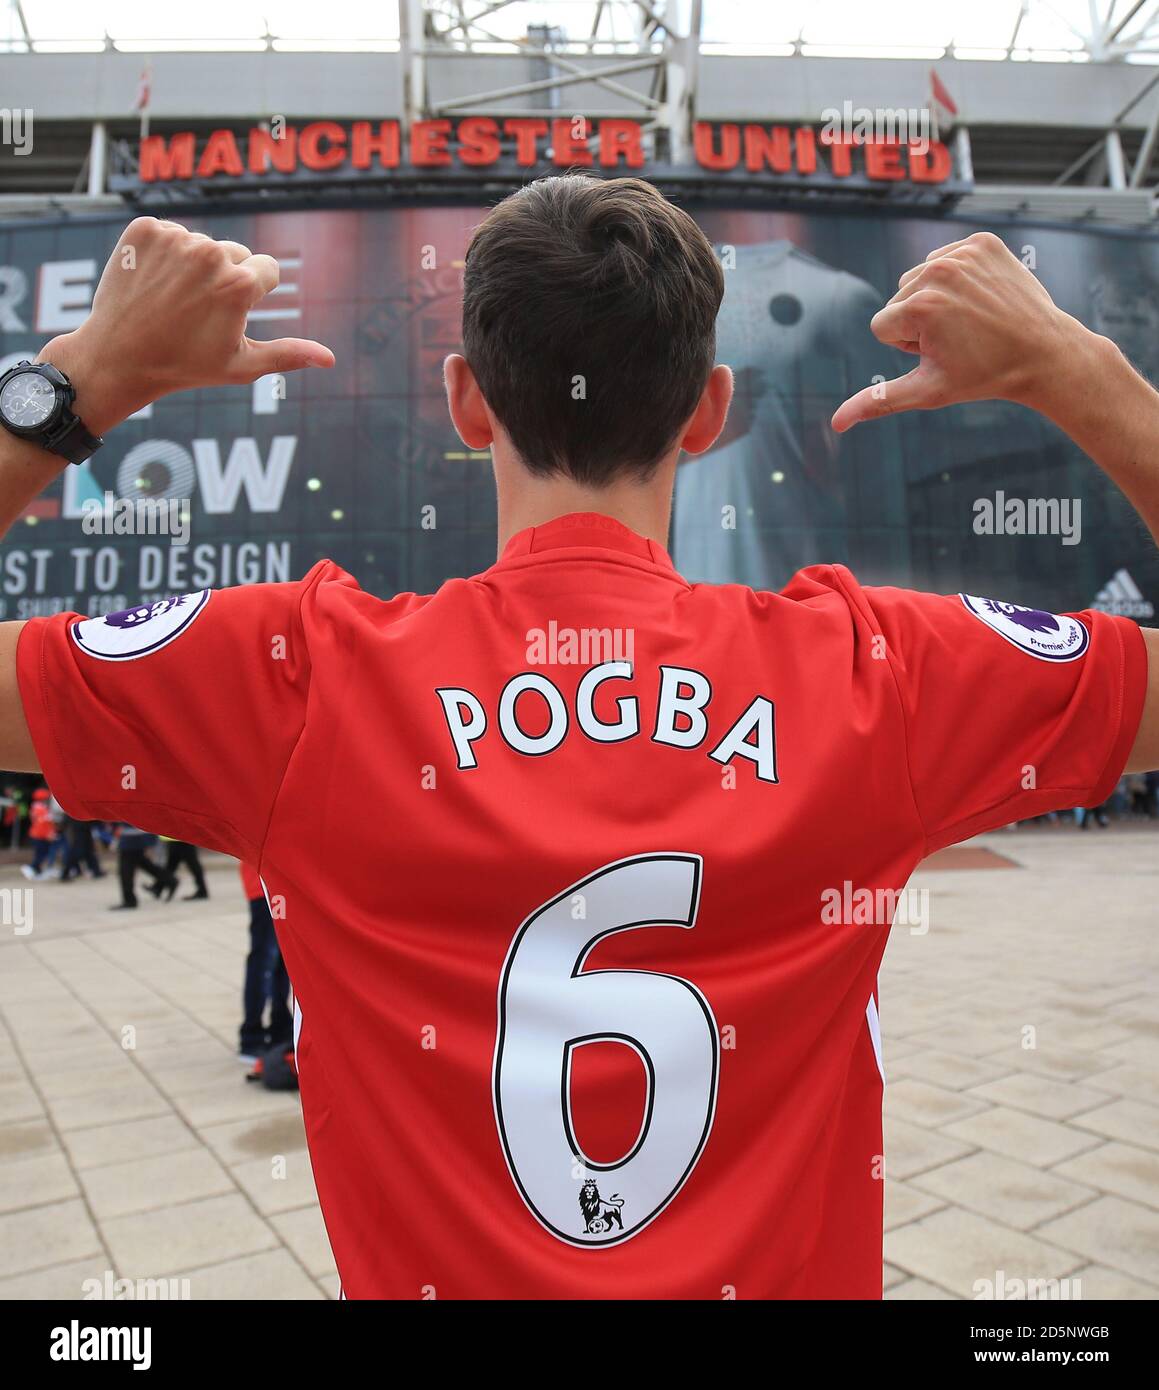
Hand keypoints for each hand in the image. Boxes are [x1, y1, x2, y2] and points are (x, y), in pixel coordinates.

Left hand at [39, 218, 334, 433]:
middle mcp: (210, 252)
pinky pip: (168, 233)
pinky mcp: (145, 229)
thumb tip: (330, 358)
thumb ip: (288, 354)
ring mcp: (174, 238)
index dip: (254, 293)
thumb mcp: (242, 365)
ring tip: (171, 299)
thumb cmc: (185, 366)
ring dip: (192, 266)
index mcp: (239, 283)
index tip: (229, 312)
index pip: (267, 268)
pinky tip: (153, 282)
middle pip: (235, 253)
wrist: (119, 357)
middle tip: (197, 311)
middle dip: (224, 278)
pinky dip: (163, 253)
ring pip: (201, 243)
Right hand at [831, 232, 1098, 431]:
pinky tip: (980, 298)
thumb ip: (878, 400)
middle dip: (919, 322)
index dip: (907, 347)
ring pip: (920, 278)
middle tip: (960, 338)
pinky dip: (958, 277)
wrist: (1043, 352)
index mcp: (919, 306)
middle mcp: (938, 271)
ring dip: (936, 299)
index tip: (942, 352)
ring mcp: (963, 252)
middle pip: (899, 300)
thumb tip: (837, 423)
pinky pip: (947, 257)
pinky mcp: (983, 242)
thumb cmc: (983, 376)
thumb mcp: (927, 391)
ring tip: (970, 319)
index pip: (881, 327)